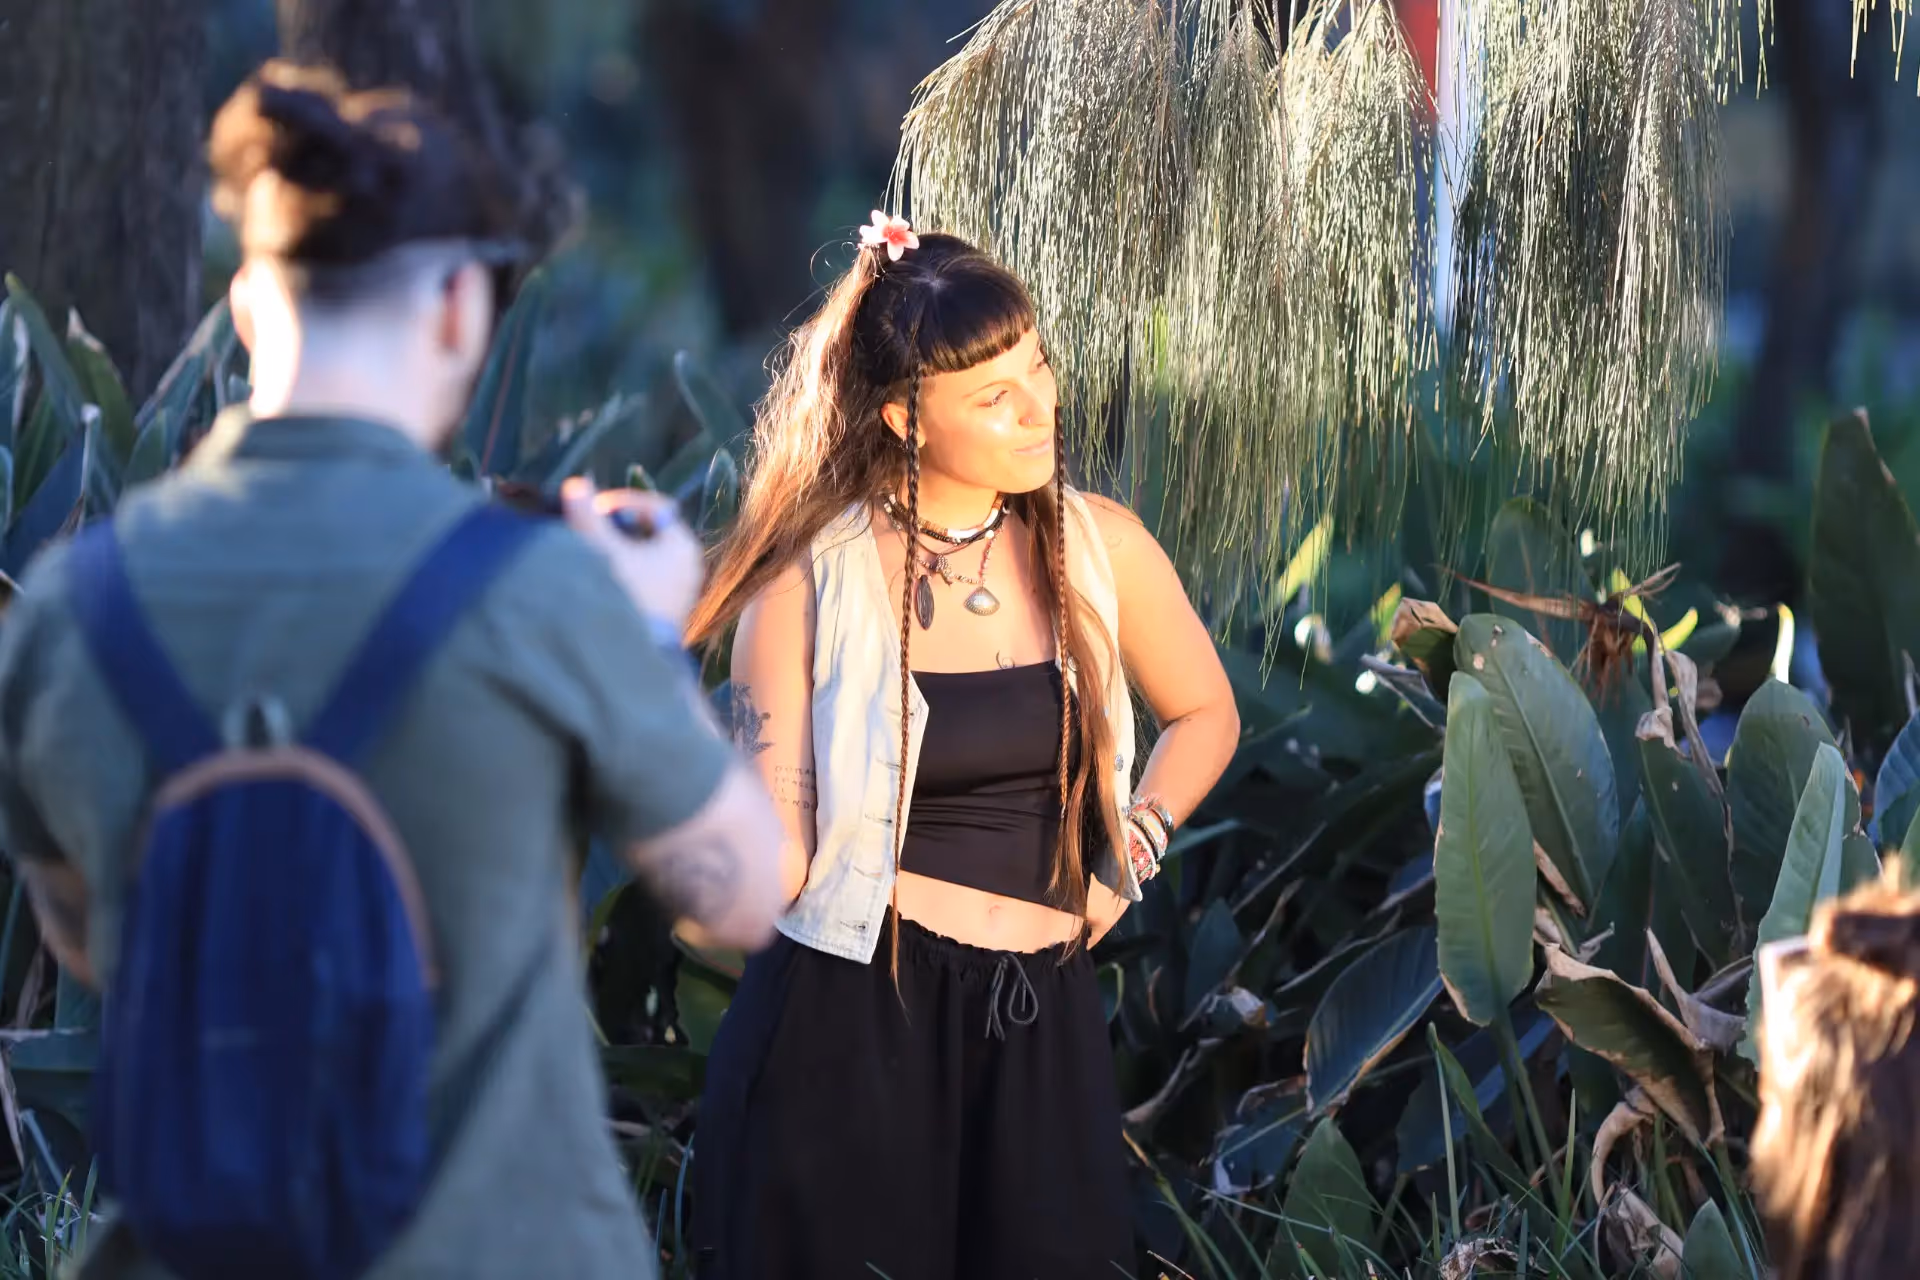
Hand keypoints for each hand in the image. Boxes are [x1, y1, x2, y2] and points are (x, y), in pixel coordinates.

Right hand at [561, 477, 703, 630]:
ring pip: (644, 558)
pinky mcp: (666, 615)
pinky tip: (597, 582)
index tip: (592, 507)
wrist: (630, 661)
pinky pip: (643, 582)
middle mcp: (688, 567)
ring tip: (587, 555)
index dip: (620, 502)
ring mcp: (680, 593)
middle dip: (615, 527)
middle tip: (586, 528)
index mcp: (682, 545)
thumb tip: (575, 485)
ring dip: (615, 552)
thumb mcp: (601, 550)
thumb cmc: (622, 598)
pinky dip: (621, 574)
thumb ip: (587, 516)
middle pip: (648, 533)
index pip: (653, 507)